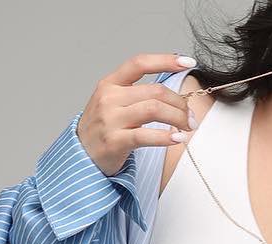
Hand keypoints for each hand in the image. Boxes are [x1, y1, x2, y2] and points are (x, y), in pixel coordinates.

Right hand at [77, 52, 198, 177]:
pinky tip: (177, 138)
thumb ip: (136, 95)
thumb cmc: (102, 129)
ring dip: (177, 117)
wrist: (81, 156)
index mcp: (110, 83)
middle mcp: (109, 98)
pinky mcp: (114, 141)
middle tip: (190, 116)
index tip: (187, 62)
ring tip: (187, 127)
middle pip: (154, 91)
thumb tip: (172, 95)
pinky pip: (145, 136)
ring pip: (153, 109)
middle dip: (179, 103)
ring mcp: (111, 119)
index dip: (165, 60)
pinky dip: (165, 137)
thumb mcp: (113, 103)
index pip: (140, 63)